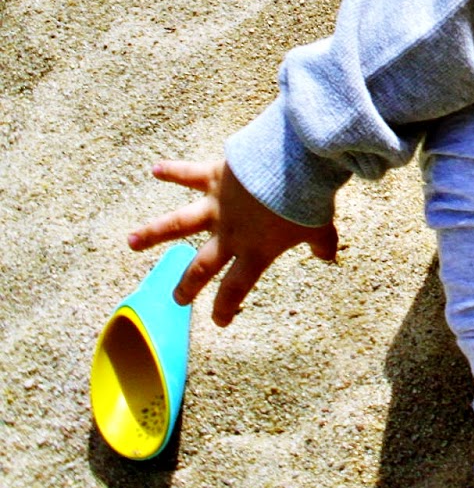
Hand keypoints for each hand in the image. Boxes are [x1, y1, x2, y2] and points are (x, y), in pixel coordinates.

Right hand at [127, 160, 337, 326]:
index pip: (235, 288)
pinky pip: (190, 174)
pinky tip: (157, 169)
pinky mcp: (215, 177)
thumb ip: (322, 244)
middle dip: (188, 285)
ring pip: (178, 224)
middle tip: (177, 299)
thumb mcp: (320, 227)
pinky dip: (173, 171)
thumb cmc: (307, 200)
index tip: (219, 322)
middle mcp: (229, 234)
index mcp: (255, 252)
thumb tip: (329, 257)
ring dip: (152, 233)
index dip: (225, 307)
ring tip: (130, 242)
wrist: (294, 166)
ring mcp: (218, 206)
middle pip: (202, 267)